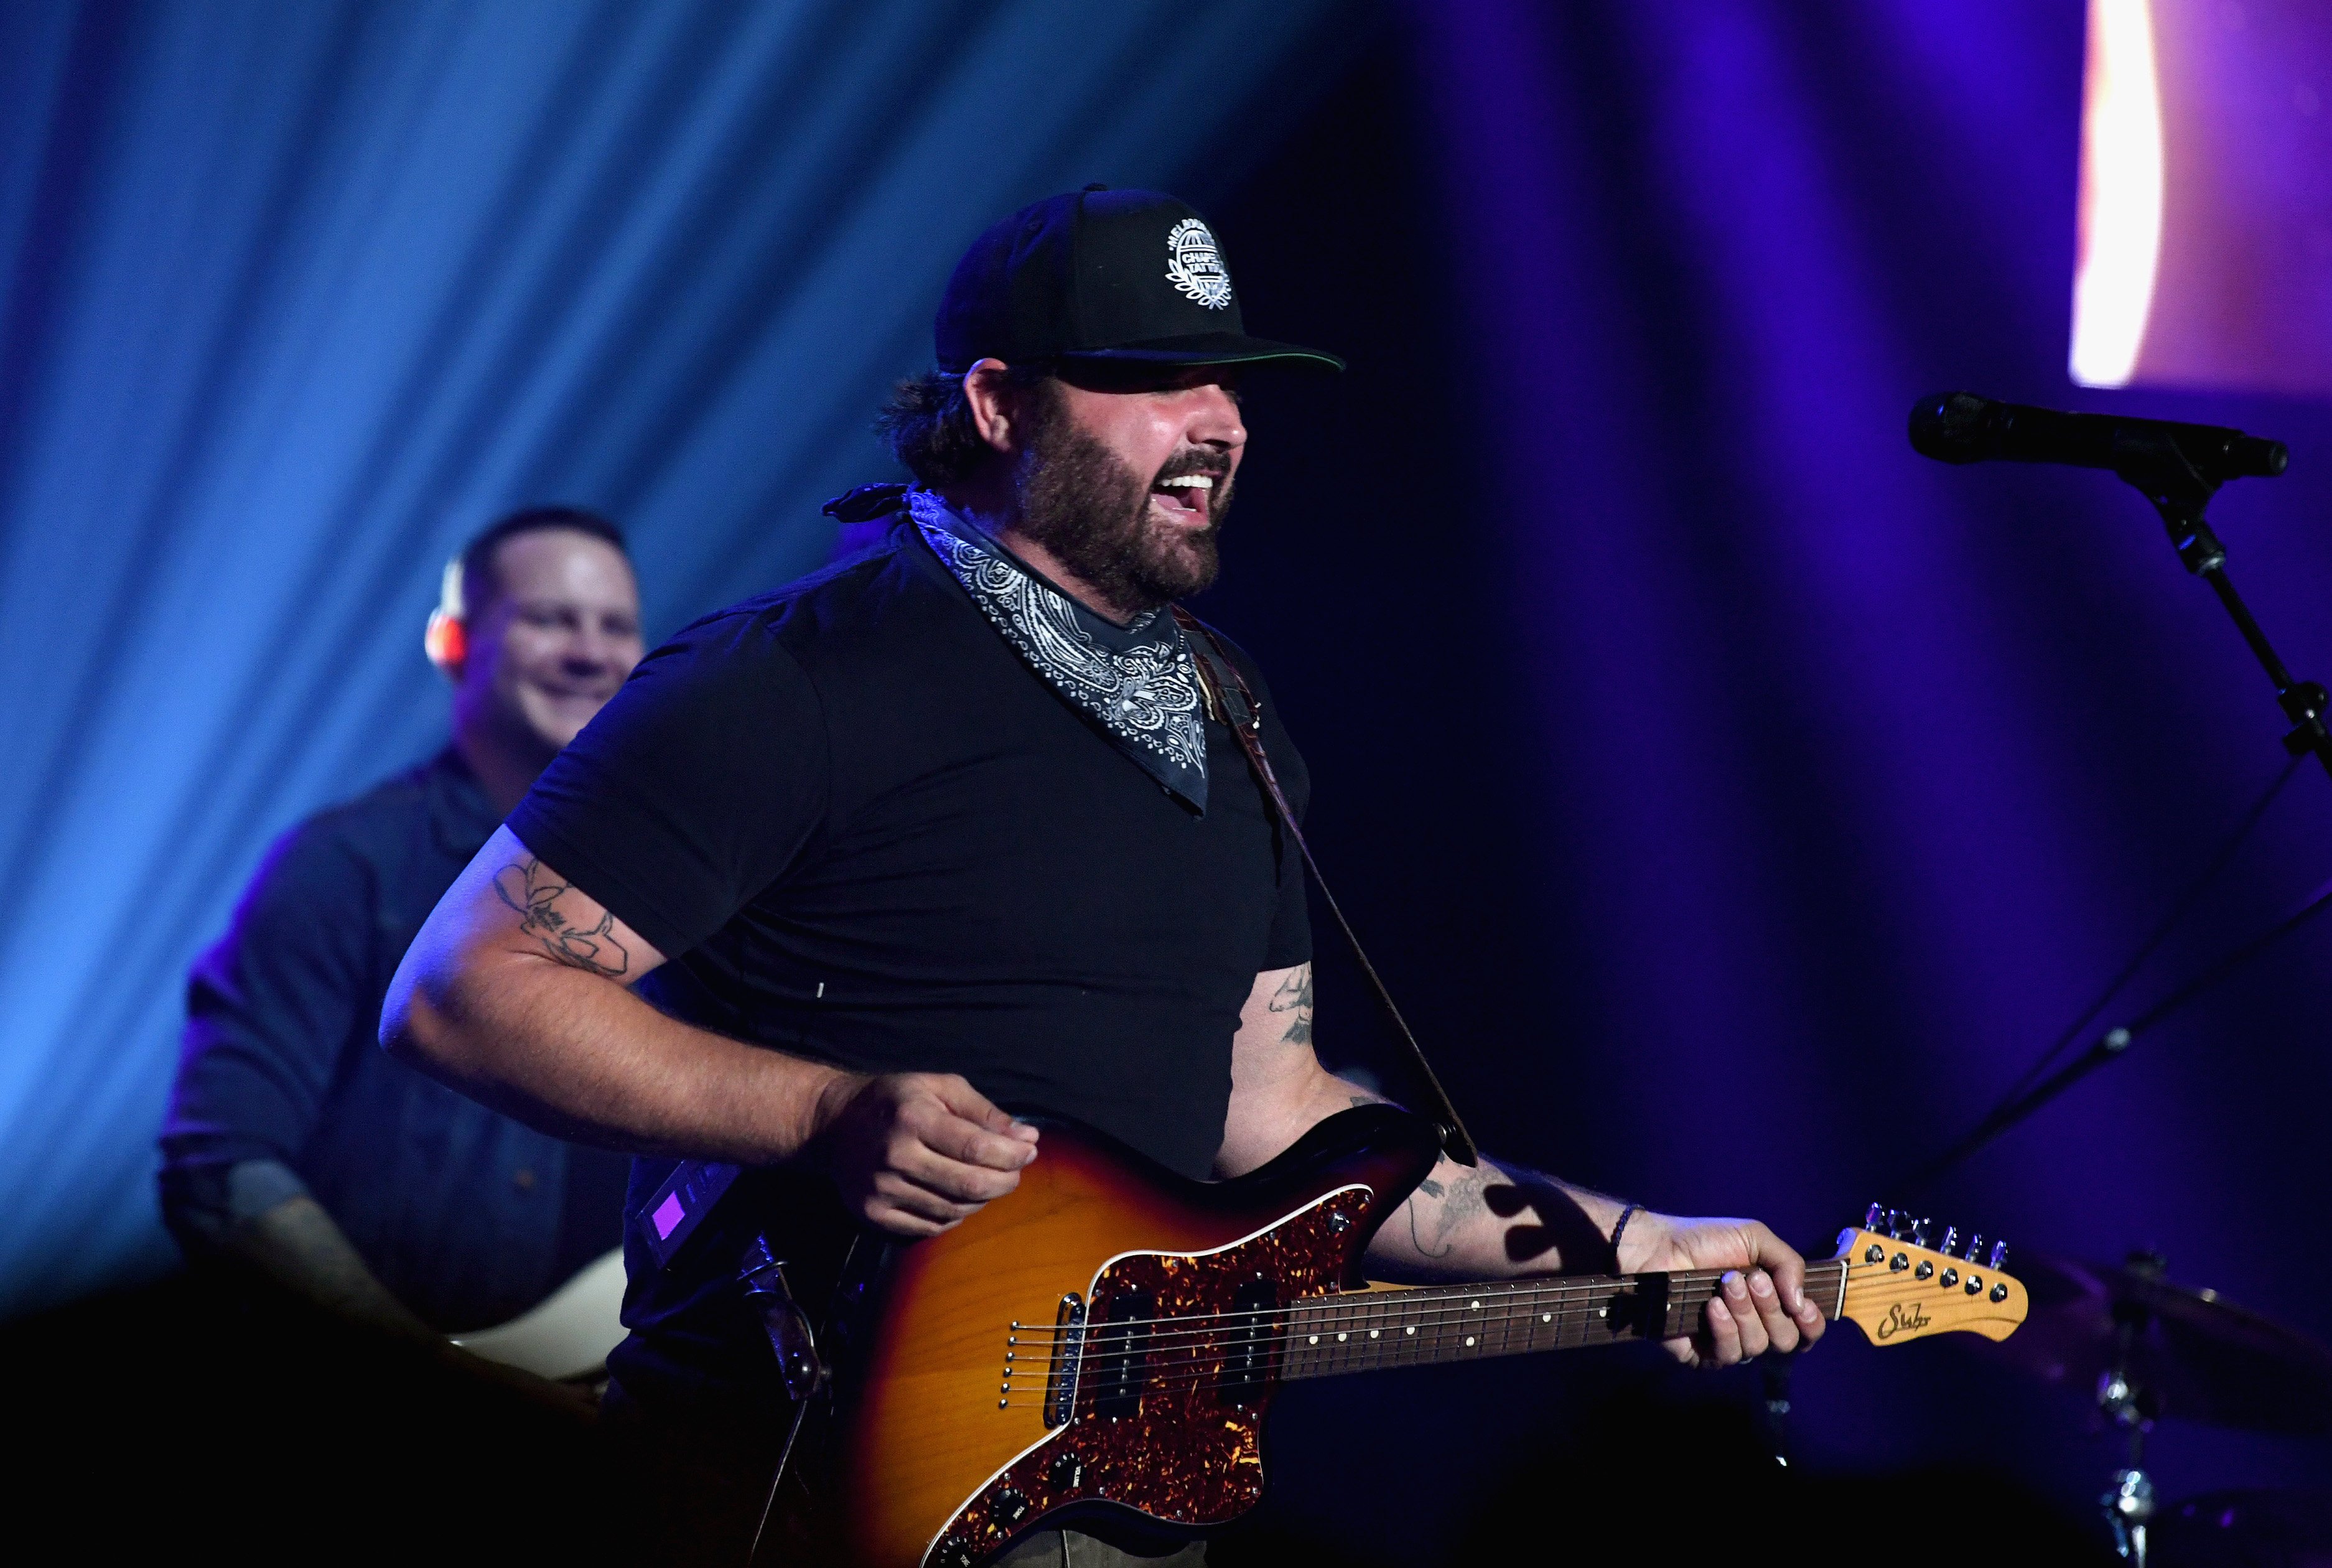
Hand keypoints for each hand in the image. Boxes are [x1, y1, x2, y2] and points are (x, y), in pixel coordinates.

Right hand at [808, 1071, 1039, 1237]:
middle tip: (1015, 1172)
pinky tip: (957, 1198)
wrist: (834, 1125)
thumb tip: (1026, 1139)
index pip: (977, 1148)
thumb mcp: (939, 1087)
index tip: (1029, 1151)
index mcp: (914, 1118)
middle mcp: (896, 1156)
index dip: (1012, 1155)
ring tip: (987, 1182)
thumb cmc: (896, 1101)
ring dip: (982, 1200)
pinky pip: (930, 1227)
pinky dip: (955, 1216)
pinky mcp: (873, 1214)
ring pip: (954, 1210)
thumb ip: (984, 1112)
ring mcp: (882, 1190)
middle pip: (970, 1185)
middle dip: (1005, 1181)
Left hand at [1619, 1211, 1826, 1367]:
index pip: (1806, 1330)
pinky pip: (1728, 1355)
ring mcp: (1730, 1343)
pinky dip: (1724, 1328)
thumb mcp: (1755, 1238)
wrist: (1660, 1246)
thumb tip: (1802, 1303)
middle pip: (1786, 1341)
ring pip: (1757, 1346)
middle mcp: (1756, 1327)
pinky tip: (1712, 1307)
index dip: (1811, 1323)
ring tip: (1725, 1284)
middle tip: (1751, 1279)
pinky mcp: (1703, 1355)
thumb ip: (1789, 1264)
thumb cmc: (1707, 1241)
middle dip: (1771, 1307)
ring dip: (1745, 1312)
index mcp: (1772, 1303)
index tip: (1800, 1305)